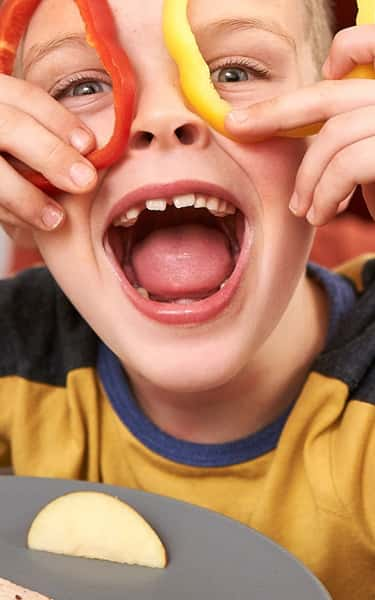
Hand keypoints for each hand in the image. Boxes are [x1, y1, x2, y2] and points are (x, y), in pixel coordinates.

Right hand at [0, 74, 97, 245]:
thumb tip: (91, 151)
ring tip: (56, 219)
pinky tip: (29, 225)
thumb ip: (42, 132)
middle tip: (84, 181)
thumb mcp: (15, 126)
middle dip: (51, 154)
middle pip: (10, 127)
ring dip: (25, 197)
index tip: (89, 145)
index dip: (59, 121)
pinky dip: (7, 213)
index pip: (25, 97)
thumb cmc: (7, 148)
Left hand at [225, 25, 374, 225]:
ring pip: (333, 136)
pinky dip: (324, 194)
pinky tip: (322, 214)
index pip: (372, 43)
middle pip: (332, 93)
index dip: (342, 52)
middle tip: (237, 126)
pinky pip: (347, 165)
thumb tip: (301, 125)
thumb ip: (354, 129)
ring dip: (308, 179)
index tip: (321, 73)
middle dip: (275, 112)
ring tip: (303, 209)